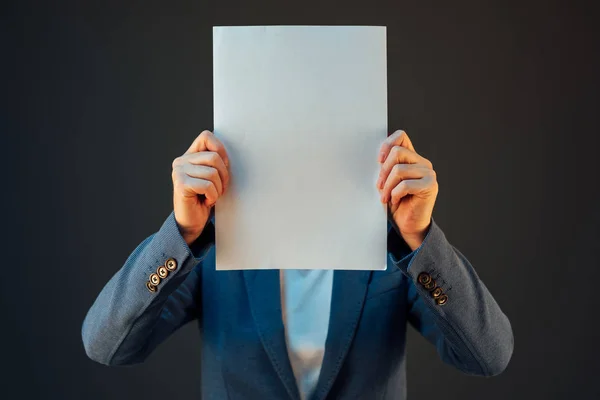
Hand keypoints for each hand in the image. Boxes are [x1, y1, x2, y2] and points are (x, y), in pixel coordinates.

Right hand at [172, 130, 229, 244]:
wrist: (192, 222)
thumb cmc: (205, 198)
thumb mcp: (213, 176)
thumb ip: (216, 162)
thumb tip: (228, 155)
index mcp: (189, 155)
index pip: (206, 136)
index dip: (220, 149)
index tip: (224, 166)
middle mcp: (181, 161)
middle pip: (214, 157)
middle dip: (223, 175)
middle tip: (220, 188)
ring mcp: (178, 172)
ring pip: (212, 172)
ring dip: (218, 188)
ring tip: (212, 195)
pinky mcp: (180, 184)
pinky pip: (207, 185)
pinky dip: (212, 196)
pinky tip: (206, 201)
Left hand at [376, 130, 437, 250]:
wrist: (408, 225)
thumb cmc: (396, 203)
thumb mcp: (387, 182)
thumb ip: (385, 167)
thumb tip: (376, 157)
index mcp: (412, 158)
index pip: (401, 137)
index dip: (387, 144)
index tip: (378, 160)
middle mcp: (422, 162)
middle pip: (397, 152)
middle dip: (383, 171)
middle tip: (379, 187)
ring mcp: (428, 173)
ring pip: (399, 169)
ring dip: (388, 186)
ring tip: (386, 197)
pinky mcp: (430, 185)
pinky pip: (405, 184)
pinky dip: (395, 194)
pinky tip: (396, 200)